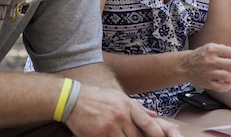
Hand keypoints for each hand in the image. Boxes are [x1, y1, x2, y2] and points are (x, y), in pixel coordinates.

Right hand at [66, 86, 182, 136]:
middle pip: (138, 136)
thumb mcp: (119, 98)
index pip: (148, 122)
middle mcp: (121, 116)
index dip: (157, 133)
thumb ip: (138, 108)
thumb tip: (155, 116)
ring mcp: (110, 127)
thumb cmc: (97, 98)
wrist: (73, 99)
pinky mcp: (99, 135)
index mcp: (128, 106)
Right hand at [184, 43, 230, 91]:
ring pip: (228, 76)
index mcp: (213, 50)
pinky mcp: (207, 83)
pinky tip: (228, 81)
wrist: (186, 65)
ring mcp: (208, 73)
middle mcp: (210, 61)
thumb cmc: (203, 55)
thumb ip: (229, 50)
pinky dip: (228, 85)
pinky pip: (222, 87)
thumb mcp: (214, 47)